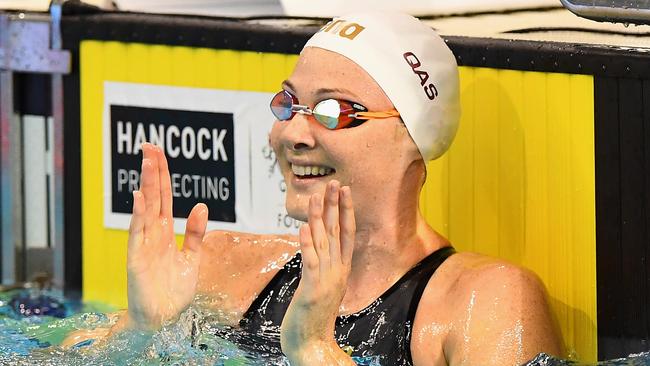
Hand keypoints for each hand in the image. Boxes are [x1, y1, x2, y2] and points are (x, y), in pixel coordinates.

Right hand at [126, 143, 207, 329]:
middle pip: (153, 196)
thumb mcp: (192, 258)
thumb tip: (200, 205)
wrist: (163, 318)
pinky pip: (138, 233)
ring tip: (146, 162)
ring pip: (145, 208)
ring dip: (146, 185)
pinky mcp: (137, 258)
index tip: (159, 152)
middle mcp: (153, 233)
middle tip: (149, 146)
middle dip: (152, 171)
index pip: (164, 197)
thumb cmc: (174, 290)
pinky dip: (138, 215)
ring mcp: (143, 244)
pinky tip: (139, 197)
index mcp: (166, 232)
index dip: (162, 175)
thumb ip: (195, 233)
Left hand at [280, 180, 355, 363]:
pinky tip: (303, 226)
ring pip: (324, 242)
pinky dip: (307, 243)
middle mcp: (337, 272)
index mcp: (341, 270)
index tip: (346, 190)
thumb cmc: (313, 316)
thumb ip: (323, 266)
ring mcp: (326, 280)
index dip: (347, 211)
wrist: (312, 344)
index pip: (347, 234)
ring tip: (317, 196)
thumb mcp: (323, 286)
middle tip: (335, 183)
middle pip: (338, 232)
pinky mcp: (312, 289)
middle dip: (336, 206)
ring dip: (320, 217)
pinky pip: (310, 261)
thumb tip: (318, 245)